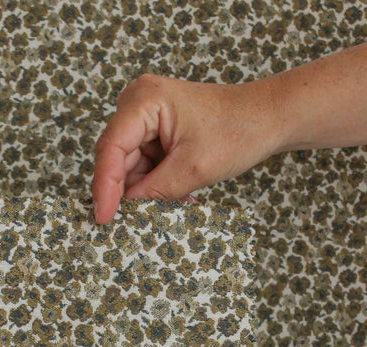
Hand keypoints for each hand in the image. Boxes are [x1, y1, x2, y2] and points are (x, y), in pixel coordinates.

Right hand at [92, 73, 282, 223]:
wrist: (267, 118)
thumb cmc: (239, 130)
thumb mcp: (194, 169)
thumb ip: (154, 191)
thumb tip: (125, 212)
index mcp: (145, 100)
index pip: (111, 148)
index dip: (104, 186)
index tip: (103, 218)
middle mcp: (138, 103)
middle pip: (116, 157)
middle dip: (126, 191)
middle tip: (132, 222)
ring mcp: (145, 117)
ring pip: (129, 165)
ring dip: (144, 190)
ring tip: (170, 205)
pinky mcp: (154, 130)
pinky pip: (143, 164)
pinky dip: (154, 184)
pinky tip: (174, 196)